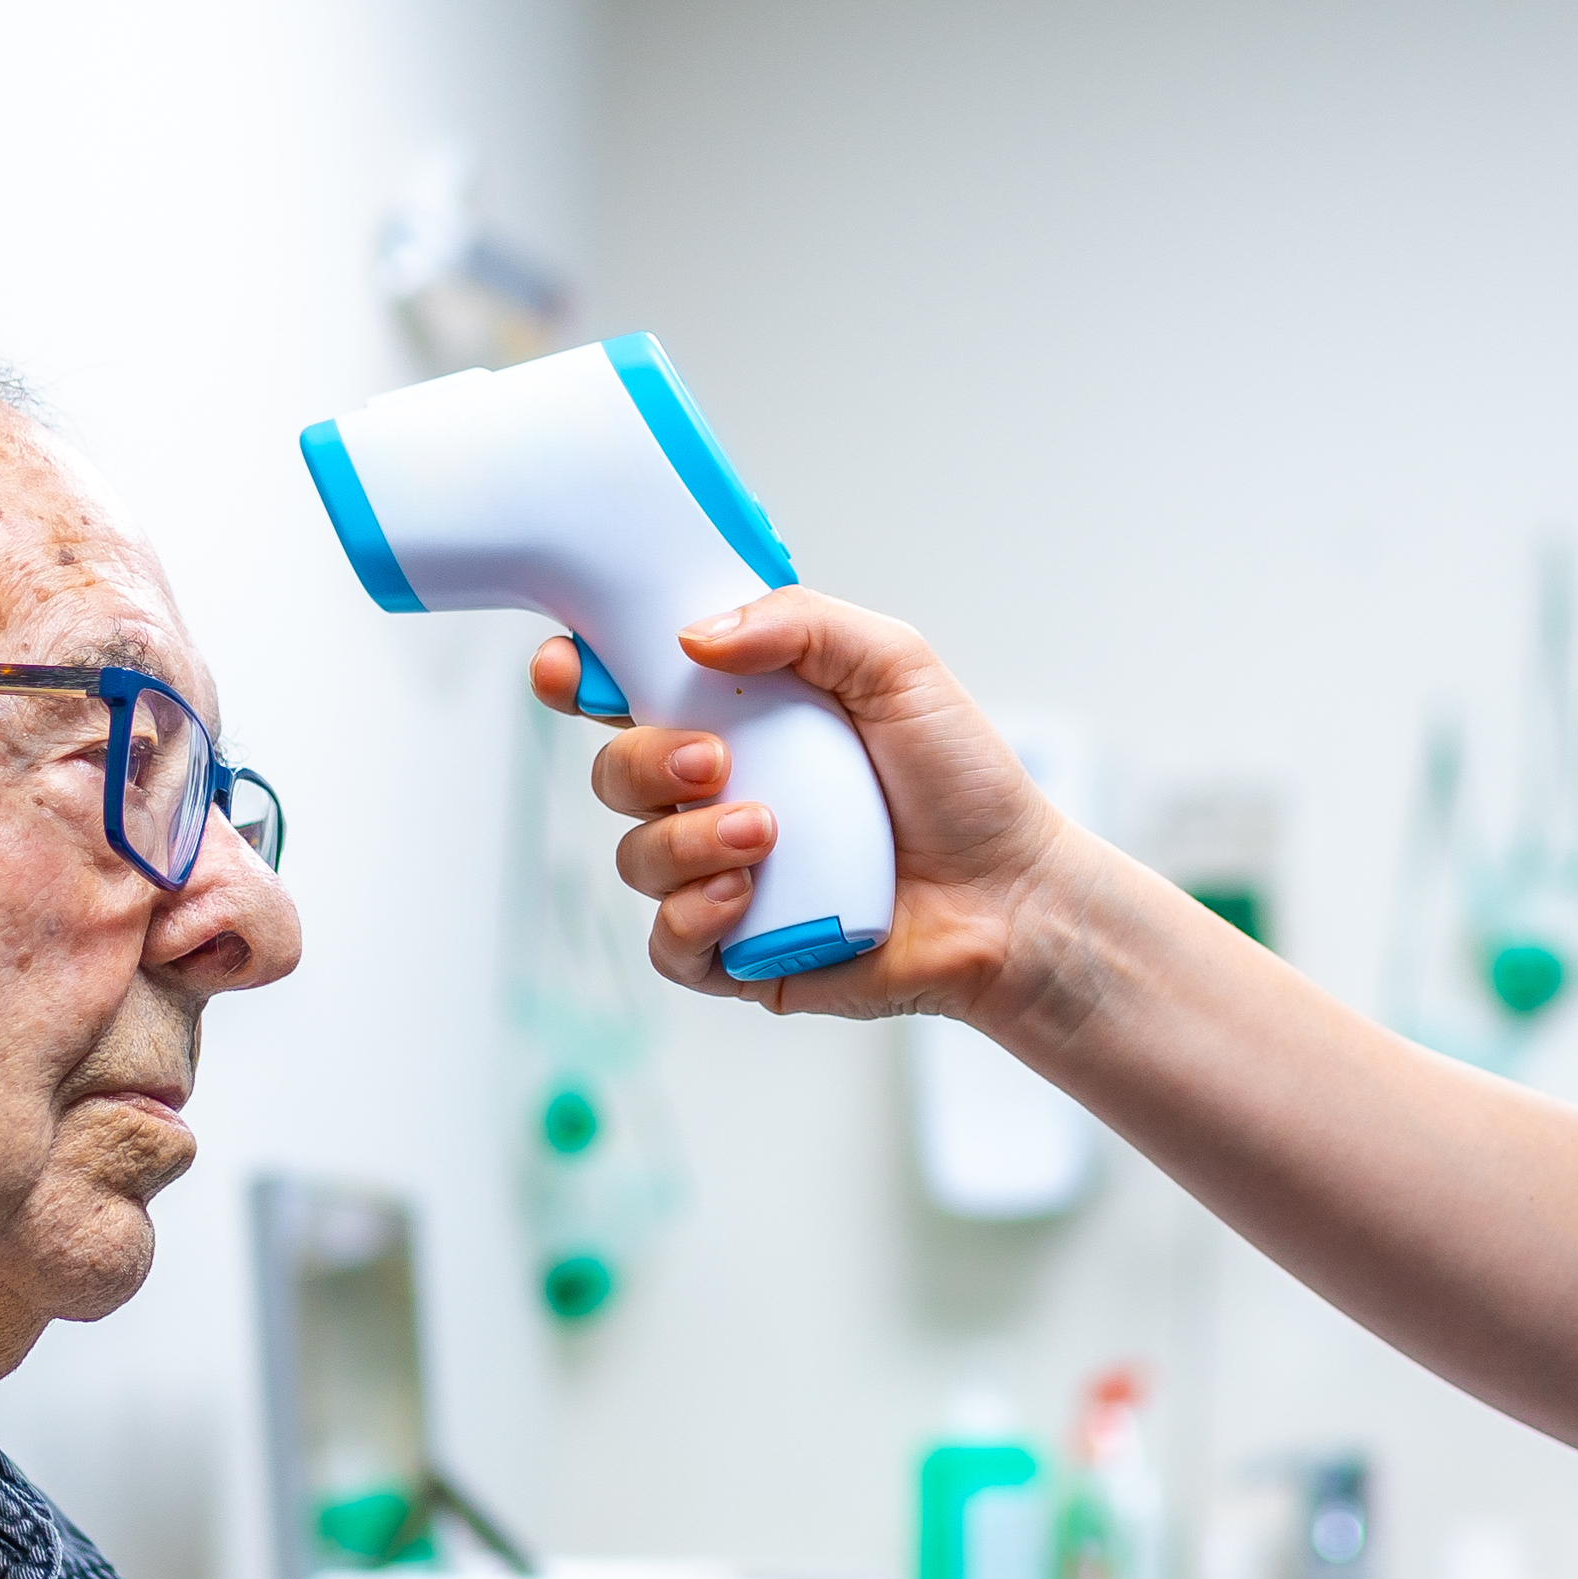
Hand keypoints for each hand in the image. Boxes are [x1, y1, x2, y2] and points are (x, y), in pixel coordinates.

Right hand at [532, 590, 1079, 1022]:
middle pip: (614, 773)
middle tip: (716, 760)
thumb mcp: (895, 665)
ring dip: (684, 842)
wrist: (1010, 896)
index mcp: (743, 719)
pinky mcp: (737, 954)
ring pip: (636, 858)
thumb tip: (695, 632)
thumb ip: (801, 624)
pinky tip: (746, 896)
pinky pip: (667, 943)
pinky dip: (691, 917)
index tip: (567, 669)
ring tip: (765, 836)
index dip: (581, 677)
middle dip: (643, 762)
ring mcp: (722, 876)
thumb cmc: (962, 784)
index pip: (632, 690)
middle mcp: (720, 795)